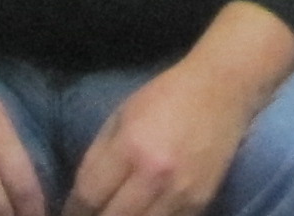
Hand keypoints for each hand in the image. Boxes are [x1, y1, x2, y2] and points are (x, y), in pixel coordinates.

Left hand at [66, 3, 293, 215]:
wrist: (223, 89)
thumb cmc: (166, 96)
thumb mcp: (121, 116)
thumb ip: (98, 156)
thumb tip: (79, 195)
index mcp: (130, 147)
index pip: (89, 195)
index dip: (73, 209)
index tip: (70, 212)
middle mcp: (155, 176)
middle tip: (90, 213)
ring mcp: (181, 193)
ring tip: (115, 212)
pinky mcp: (200, 202)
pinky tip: (141, 212)